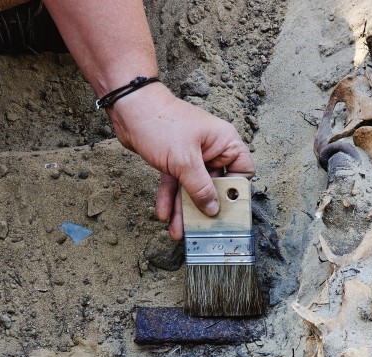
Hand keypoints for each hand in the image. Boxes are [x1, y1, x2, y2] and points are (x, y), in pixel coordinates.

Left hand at [108, 82, 254, 239]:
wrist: (129, 110)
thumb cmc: (161, 125)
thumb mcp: (184, 161)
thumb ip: (200, 188)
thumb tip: (213, 209)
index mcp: (224, 142)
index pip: (243, 170)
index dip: (237, 190)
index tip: (228, 210)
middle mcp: (212, 149)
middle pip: (214, 185)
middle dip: (204, 207)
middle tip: (200, 228)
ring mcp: (193, 156)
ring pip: (193, 188)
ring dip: (184, 209)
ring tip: (177, 231)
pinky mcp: (175, 160)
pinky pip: (176, 183)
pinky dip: (170, 197)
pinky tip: (164, 214)